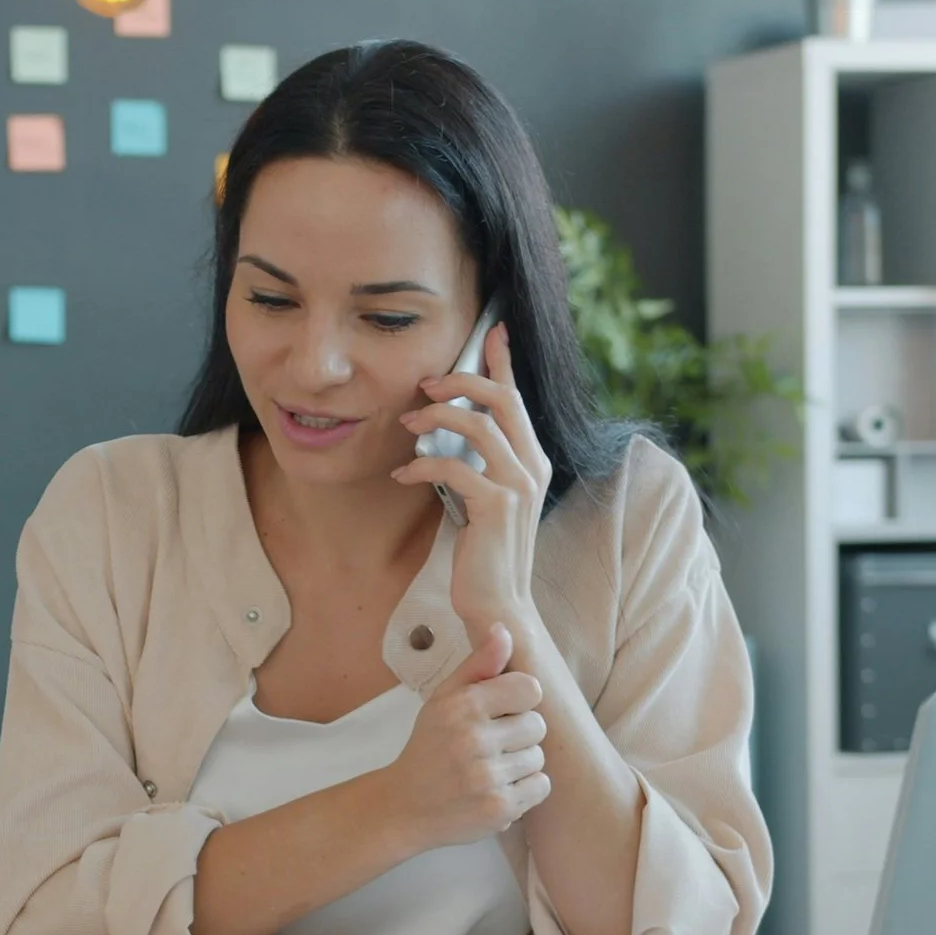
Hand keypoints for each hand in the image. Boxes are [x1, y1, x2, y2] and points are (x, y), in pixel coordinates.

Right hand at [375, 623, 549, 849]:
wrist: (403, 807)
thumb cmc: (428, 747)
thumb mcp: (443, 699)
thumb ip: (477, 665)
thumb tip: (504, 630)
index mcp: (463, 706)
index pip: (530, 688)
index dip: (519, 700)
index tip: (500, 713)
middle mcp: (475, 739)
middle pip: (538, 724)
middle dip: (519, 734)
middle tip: (491, 745)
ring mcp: (487, 777)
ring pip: (539, 757)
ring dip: (520, 763)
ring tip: (490, 769)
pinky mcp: (499, 808)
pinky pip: (541, 786)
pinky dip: (525, 790)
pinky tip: (497, 789)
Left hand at [393, 321, 553, 641]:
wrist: (499, 603)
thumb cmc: (487, 551)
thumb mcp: (488, 497)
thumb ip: (482, 461)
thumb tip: (451, 426)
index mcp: (533, 459)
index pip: (518, 397)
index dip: (503, 361)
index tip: (492, 330)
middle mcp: (533, 466)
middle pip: (501, 398)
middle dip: (459, 380)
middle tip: (424, 383)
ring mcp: (518, 486)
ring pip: (478, 425)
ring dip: (436, 419)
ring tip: (407, 428)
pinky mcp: (496, 507)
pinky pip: (453, 467)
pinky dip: (421, 466)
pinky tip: (402, 476)